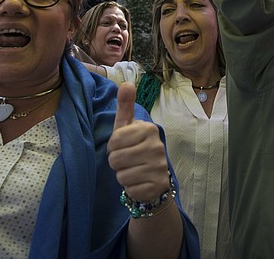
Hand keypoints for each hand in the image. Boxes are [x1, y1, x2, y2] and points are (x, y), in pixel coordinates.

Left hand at [108, 83, 168, 201]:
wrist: (154, 174)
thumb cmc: (135, 147)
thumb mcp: (128, 127)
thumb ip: (125, 106)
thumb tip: (127, 83)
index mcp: (149, 129)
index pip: (114, 141)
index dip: (113, 146)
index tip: (122, 146)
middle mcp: (157, 146)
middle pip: (116, 159)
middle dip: (116, 162)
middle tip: (127, 160)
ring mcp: (160, 166)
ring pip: (122, 176)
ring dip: (123, 176)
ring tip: (133, 170)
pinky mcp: (158, 185)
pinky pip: (131, 190)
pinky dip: (131, 189)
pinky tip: (139, 182)